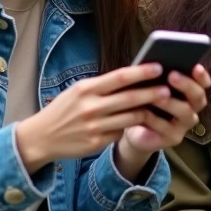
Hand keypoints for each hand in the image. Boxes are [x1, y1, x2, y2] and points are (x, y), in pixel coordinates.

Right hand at [14, 63, 172, 172]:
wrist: (41, 136)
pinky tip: (143, 122)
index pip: (119, 77)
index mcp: (86, 89)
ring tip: (163, 104)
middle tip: (169, 89)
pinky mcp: (95, 144)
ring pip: (129, 118)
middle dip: (152, 93)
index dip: (141, 72)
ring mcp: (93, 127)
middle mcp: (90, 107)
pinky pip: (120, 134)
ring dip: (148, 111)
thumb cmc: (65, 109)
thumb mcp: (78, 92)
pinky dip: (131, 127)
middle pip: (129, 99)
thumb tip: (133, 77)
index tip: (158, 67)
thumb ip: (103, 86)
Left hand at [114, 65, 210, 180]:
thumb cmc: (145, 101)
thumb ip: (158, 77)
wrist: (134, 128)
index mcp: (191, 93)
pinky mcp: (173, 138)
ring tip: (157, 95)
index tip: (195, 66)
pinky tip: (144, 110)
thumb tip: (157, 63)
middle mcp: (193, 108)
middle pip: (198, 97)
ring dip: (170, 102)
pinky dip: (154, 118)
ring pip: (184, 112)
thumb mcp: (151, 86)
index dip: (202, 76)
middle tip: (172, 75)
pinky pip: (165, 127)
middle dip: (187, 85)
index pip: (203, 83)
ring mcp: (184, 125)